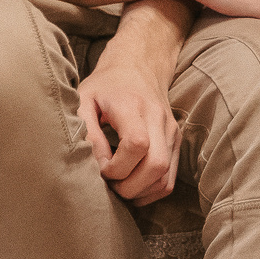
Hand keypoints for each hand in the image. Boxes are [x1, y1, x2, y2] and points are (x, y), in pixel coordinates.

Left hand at [78, 39, 181, 204]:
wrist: (139, 67)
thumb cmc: (106, 86)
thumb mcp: (84, 100)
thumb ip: (86, 132)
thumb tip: (96, 165)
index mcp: (134, 106)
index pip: (137, 144)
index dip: (116, 166)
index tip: (101, 167)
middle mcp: (159, 120)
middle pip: (156, 166)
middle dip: (128, 186)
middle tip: (109, 183)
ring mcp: (171, 132)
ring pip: (165, 178)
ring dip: (139, 192)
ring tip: (119, 184)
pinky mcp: (175, 142)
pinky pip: (169, 180)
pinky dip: (150, 191)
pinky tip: (132, 184)